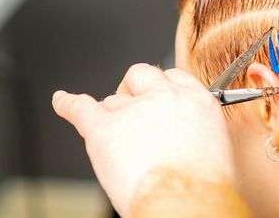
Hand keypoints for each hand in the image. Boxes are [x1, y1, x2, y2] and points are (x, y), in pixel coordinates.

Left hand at [52, 64, 234, 216]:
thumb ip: (195, 130)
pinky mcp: (103, 129)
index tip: (156, 94)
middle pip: (140, 76)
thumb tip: (184, 137)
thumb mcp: (216, 147)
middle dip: (133, 90)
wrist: (184, 202)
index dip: (160, 87)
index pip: (172, 77)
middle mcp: (163, 98)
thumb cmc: (202, 187)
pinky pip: (79, 108)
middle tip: (132, 109)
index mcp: (195, 101)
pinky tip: (62, 101)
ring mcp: (131, 111)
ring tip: (113, 137)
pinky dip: (67, 104)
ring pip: (112, 101)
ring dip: (112, 117)